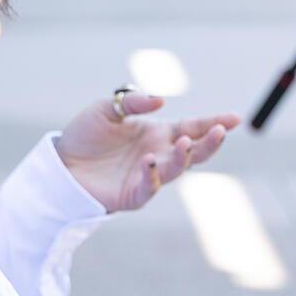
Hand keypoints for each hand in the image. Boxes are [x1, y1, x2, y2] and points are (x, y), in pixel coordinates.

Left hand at [55, 90, 240, 212]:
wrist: (60, 164)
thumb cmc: (85, 135)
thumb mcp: (107, 109)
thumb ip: (133, 103)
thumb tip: (161, 101)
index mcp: (158, 132)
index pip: (193, 126)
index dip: (214, 122)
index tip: (235, 117)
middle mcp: (159, 154)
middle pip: (194, 150)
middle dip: (210, 142)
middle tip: (220, 130)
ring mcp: (149, 175)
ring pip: (177, 169)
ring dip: (184, 156)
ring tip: (185, 143)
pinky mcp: (134, 194)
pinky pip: (150, 187)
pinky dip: (153, 175)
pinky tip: (150, 161)